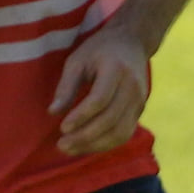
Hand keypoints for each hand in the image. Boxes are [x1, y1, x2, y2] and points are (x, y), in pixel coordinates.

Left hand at [48, 21, 150, 157]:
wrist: (132, 43)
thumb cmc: (99, 50)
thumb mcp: (77, 60)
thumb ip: (66, 86)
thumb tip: (53, 112)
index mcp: (116, 69)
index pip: (100, 99)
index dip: (81, 116)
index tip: (62, 128)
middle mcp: (132, 87)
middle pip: (110, 120)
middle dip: (84, 136)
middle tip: (61, 145)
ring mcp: (139, 101)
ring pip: (119, 132)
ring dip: (94, 145)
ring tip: (70, 149)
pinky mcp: (140, 111)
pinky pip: (124, 134)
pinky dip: (105, 144)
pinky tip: (86, 146)